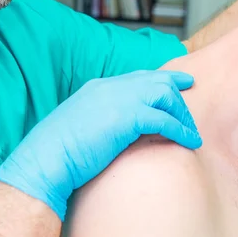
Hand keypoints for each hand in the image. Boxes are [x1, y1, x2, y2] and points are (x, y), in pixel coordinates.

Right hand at [0, 70, 201, 220]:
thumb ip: (100, 119)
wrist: (46, 159)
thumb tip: (115, 130)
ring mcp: (120, 99)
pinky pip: (165, 119)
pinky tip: (189, 142)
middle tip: (191, 111)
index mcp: (99, 88)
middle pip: (157, 81)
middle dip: (178, 94)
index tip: (182, 83)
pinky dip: (181, 130)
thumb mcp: (80, 125)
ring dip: (182, 115)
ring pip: (165, 95)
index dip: (163, 79)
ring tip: (191, 133)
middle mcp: (111, 87)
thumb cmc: (58, 151)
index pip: (140, 77)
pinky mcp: (128, 118)